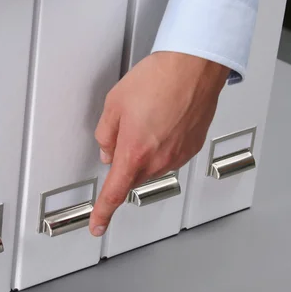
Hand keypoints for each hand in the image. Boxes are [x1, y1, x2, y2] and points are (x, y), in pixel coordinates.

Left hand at [89, 52, 229, 235]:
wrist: (193, 66)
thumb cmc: (156, 80)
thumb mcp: (113, 104)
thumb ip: (105, 134)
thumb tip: (107, 151)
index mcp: (134, 152)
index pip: (114, 193)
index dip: (103, 212)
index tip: (97, 225)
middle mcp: (159, 159)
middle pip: (133, 177)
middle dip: (124, 162)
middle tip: (124, 132)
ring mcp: (178, 155)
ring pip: (152, 167)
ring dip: (144, 153)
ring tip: (147, 119)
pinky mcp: (192, 147)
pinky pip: (169, 157)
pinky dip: (161, 146)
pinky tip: (162, 122)